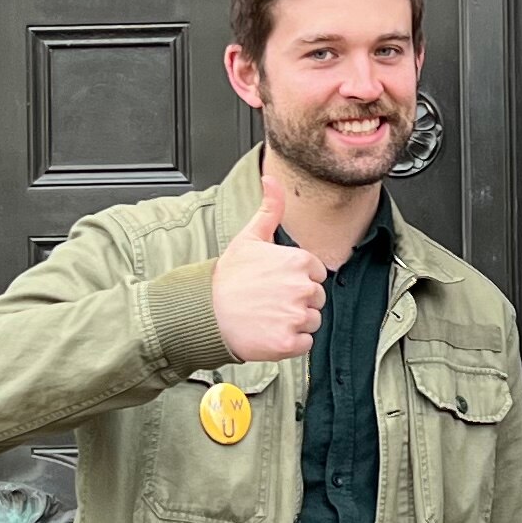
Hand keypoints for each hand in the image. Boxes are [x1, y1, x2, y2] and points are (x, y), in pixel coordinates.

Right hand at [211, 164, 328, 363]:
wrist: (205, 312)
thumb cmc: (227, 277)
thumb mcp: (250, 237)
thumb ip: (270, 207)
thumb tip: (272, 178)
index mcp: (299, 261)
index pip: (316, 274)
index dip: (296, 279)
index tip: (276, 282)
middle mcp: (302, 288)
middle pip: (316, 299)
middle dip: (297, 301)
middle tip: (269, 300)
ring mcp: (296, 316)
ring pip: (312, 322)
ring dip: (294, 322)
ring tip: (267, 316)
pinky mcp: (289, 343)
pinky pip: (305, 344)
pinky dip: (289, 343)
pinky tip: (269, 331)